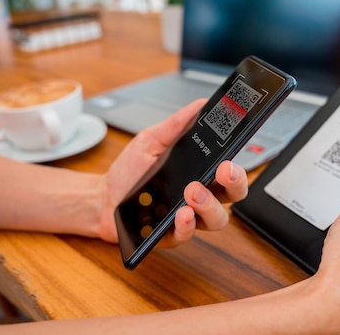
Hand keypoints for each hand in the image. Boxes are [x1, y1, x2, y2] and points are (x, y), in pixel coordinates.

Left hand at [97, 99, 247, 243]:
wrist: (103, 197)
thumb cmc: (130, 171)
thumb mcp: (151, 141)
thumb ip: (177, 125)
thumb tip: (201, 104)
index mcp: (199, 172)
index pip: (230, 171)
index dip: (237, 166)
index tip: (230, 157)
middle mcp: (200, 197)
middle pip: (232, 195)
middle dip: (235, 184)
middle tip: (223, 172)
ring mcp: (187, 217)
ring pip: (216, 219)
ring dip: (210, 205)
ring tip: (193, 192)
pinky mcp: (170, 235)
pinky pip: (187, 235)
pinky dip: (187, 226)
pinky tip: (181, 214)